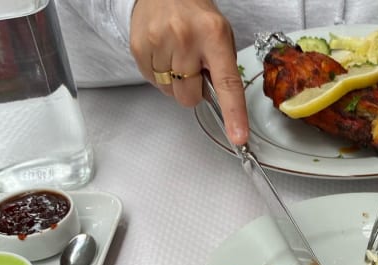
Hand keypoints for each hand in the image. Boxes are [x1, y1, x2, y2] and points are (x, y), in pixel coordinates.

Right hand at [130, 0, 249, 143]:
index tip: (238, 137)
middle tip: (192, 67)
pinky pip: (152, 82)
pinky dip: (159, 75)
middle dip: (193, 90)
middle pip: (190, 96)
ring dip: (174, 82)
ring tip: (176, 56)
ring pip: (170, 93)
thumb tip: (221, 105)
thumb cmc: (196, 15)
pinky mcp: (139, 47)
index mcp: (214, 36)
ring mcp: (159, 42)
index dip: (234, 114)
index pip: (227, 83)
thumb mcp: (220, 35)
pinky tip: (163, 54)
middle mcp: (186, 38)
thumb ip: (223, 70)